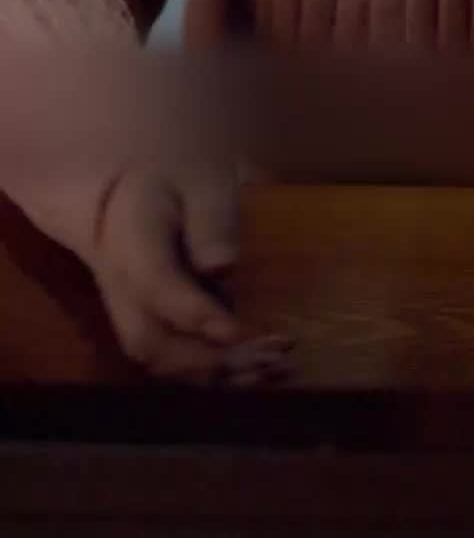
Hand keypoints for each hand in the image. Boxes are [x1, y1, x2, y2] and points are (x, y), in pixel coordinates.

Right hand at [20, 162, 292, 383]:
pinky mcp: (150, 327)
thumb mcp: (198, 177)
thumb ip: (210, 218)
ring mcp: (130, 314)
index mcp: (130, 240)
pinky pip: (174, 362)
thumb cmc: (175, 175)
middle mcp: (122, 288)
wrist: (134, 192)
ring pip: (162, 362)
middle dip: (209, 359)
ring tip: (276, 366)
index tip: (239, 330)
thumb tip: (223, 267)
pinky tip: (262, 369)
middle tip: (268, 355)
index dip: (194, 315)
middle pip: (151, 342)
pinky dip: (215, 373)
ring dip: (217, 373)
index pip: (156, 288)